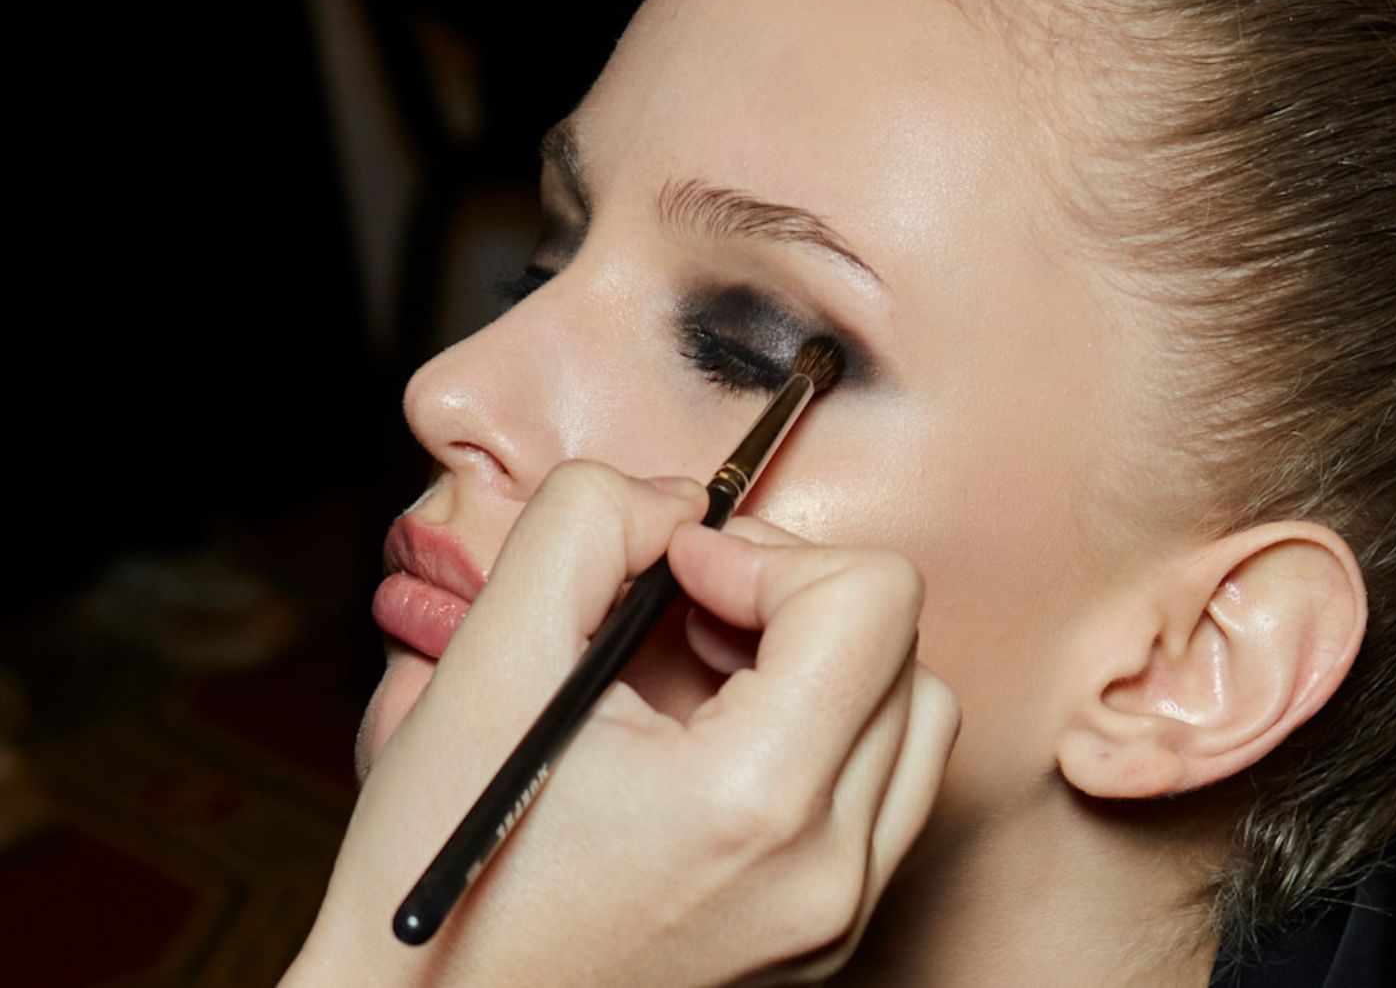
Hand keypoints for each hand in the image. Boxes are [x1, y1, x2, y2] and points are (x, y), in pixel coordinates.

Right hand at [283, 461, 958, 987]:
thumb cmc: (445, 872)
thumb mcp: (488, 661)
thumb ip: (586, 524)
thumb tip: (681, 501)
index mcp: (759, 803)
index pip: (873, 599)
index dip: (767, 552)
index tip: (678, 574)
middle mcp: (829, 871)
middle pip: (899, 650)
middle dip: (790, 602)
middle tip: (678, 620)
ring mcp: (838, 915)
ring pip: (908, 719)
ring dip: (820, 666)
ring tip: (698, 679)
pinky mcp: (828, 935)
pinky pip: (883, 793)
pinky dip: (821, 737)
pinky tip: (711, 743)